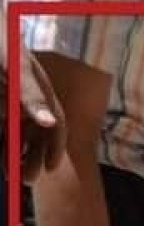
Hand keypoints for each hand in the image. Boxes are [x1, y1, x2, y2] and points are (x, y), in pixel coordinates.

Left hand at [4, 46, 67, 182]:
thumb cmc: (3, 45)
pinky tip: (2, 155)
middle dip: (32, 160)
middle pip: (37, 138)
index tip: (49, 168)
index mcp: (42, 95)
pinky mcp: (2, 112)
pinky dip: (3, 144)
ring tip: (10, 173)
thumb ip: (32, 96)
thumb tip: (50, 122)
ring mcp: (13, 107)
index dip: (54, 147)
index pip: (56, 126)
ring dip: (14, 156)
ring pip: (16, 137)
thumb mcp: (18, 69)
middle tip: (26, 180)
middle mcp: (29, 104)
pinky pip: (4, 131)